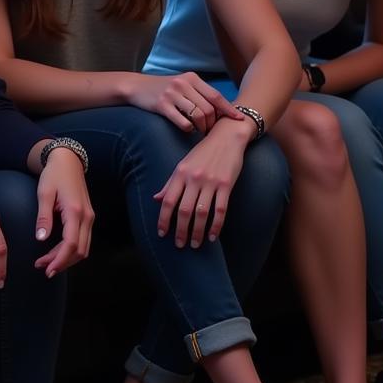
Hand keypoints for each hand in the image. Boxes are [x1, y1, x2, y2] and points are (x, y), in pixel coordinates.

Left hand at [34, 148, 92, 276]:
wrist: (68, 161)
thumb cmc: (54, 175)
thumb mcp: (44, 193)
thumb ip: (43, 217)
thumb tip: (40, 239)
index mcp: (75, 211)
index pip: (70, 244)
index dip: (59, 260)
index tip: (47, 269)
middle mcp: (87, 217)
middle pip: (79, 250)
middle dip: (62, 263)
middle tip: (43, 268)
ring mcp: (89, 218)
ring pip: (83, 248)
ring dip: (67, 258)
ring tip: (47, 262)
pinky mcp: (88, 217)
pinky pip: (83, 240)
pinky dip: (71, 250)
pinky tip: (57, 252)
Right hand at [126, 72, 241, 134]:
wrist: (136, 86)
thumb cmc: (163, 88)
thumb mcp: (181, 84)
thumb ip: (198, 92)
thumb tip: (220, 109)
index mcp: (192, 78)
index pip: (216, 96)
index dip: (229, 109)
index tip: (239, 119)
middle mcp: (184, 84)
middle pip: (209, 108)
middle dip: (213, 123)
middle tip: (211, 131)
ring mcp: (172, 94)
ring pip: (198, 116)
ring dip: (202, 128)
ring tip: (201, 132)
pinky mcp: (162, 105)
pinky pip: (182, 122)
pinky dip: (188, 129)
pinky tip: (187, 129)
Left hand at [153, 122, 248, 246]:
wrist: (226, 137)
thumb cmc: (202, 153)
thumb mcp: (183, 165)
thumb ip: (170, 183)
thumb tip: (156, 199)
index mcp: (180, 173)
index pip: (168, 201)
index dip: (163, 219)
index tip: (162, 233)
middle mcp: (193, 178)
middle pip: (184, 210)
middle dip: (180, 231)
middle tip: (179, 245)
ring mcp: (210, 181)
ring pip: (201, 213)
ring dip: (197, 232)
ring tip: (195, 244)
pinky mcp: (226, 184)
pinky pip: (221, 210)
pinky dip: (216, 225)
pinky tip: (212, 236)